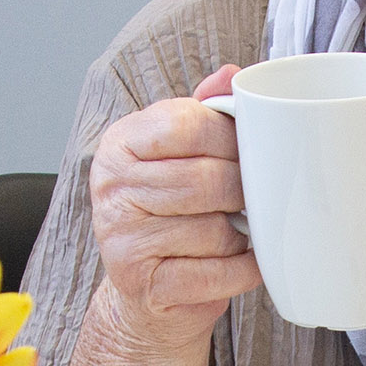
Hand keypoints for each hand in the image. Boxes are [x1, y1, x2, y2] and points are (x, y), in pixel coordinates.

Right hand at [87, 65, 262, 360]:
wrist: (145, 290)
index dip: (233, 139)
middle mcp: (112, 188)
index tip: (250, 151)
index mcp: (119, 144)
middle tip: (253, 198)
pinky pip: (216, 273)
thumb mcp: (178, 153)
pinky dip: (243, 269)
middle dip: (243, 192)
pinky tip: (242, 261)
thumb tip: (232, 75)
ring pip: (216, 230)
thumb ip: (203, 112)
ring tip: (238, 232)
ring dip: (242, 235)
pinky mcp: (141, 284)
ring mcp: (121, 239)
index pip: (189, 125)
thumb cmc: (169, 212)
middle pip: (208, 180)